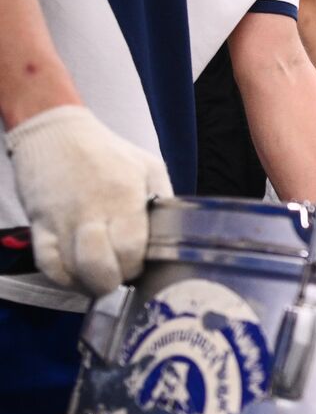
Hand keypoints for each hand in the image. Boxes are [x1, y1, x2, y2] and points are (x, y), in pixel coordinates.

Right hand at [8, 105, 172, 294]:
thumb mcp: (148, 167)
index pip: (130, 250)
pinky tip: (76, 274)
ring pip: (72, 270)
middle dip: (113, 280)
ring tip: (100, 278)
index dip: (136, 266)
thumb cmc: (107, 150)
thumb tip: (177, 230)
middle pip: (100, 266)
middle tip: (119, 275)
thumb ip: (164, 199)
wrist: (55, 130)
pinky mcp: (39, 222)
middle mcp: (91, 211)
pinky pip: (47, 263)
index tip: (138, 265)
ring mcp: (62, 219)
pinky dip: (63, 277)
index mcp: (123, 197)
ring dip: (89, 283)